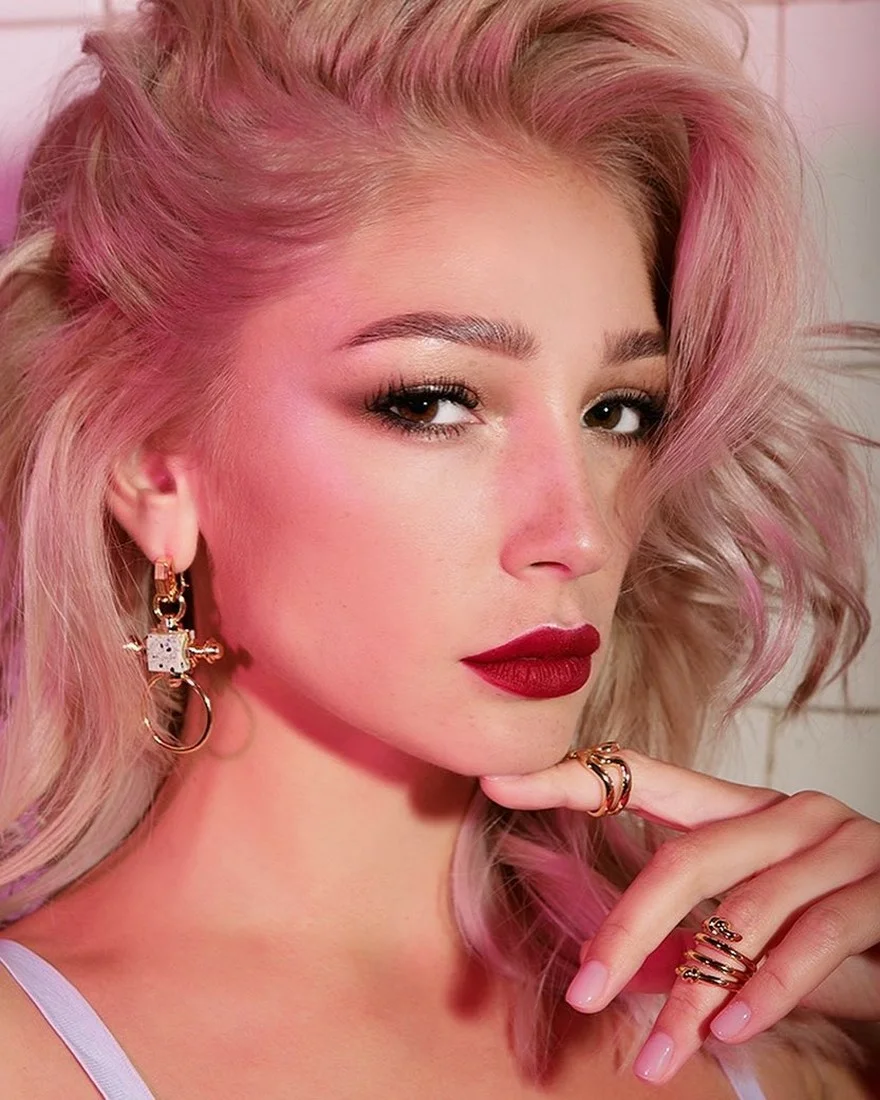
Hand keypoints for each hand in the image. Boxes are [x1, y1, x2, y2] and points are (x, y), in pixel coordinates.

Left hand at [479, 751, 879, 1085]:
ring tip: (659, 1057)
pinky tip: (730, 1030)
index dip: (568, 776)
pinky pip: (813, 939)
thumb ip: (695, 934)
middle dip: (629, 929)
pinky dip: (767, 991)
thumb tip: (612, 970)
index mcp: (740, 808)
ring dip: (695, 992)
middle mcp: (787, 812)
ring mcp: (839, 844)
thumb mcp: (756, 930)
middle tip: (586, 994)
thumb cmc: (830, 939)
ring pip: (744, 913)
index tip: (497, 780)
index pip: (641, 774)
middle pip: (686, 858)